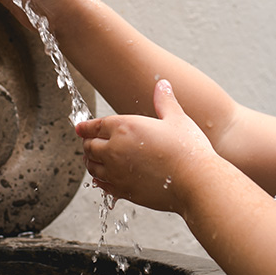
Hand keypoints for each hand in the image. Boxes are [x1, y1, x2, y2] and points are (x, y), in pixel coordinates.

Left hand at [75, 79, 220, 212]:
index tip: (80, 128)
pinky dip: (99, 180)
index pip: (96, 125)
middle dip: (88, 143)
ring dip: (91, 161)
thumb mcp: (177, 118)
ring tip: (94, 159)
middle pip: (90, 146)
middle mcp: (115, 149)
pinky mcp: (123, 191)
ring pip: (92, 166)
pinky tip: (102, 179)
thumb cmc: (188, 148)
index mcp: (125, 127)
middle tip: (89, 142)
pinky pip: (102, 185)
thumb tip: (162, 84)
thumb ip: (165, 101)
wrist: (195, 181)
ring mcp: (117, 172)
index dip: (86, 126)